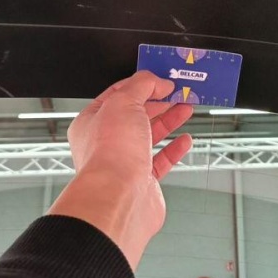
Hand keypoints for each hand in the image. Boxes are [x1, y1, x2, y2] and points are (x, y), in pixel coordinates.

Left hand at [48, 71, 193, 268]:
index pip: (117, 95)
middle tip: (179, 93)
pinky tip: (184, 140)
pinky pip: (161, 160)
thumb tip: (158, 82)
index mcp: (92, 122)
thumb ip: (142, 85)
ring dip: (169, 120)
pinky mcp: (143, 181)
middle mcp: (106, 143)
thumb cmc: (110, 154)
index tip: (162, 79)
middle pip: (136, 115)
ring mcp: (124, 162)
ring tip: (186, 108)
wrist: (119, 198)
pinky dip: (174, 148)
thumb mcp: (124, 102)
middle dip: (159, 101)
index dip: (141, 84)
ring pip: (149, 135)